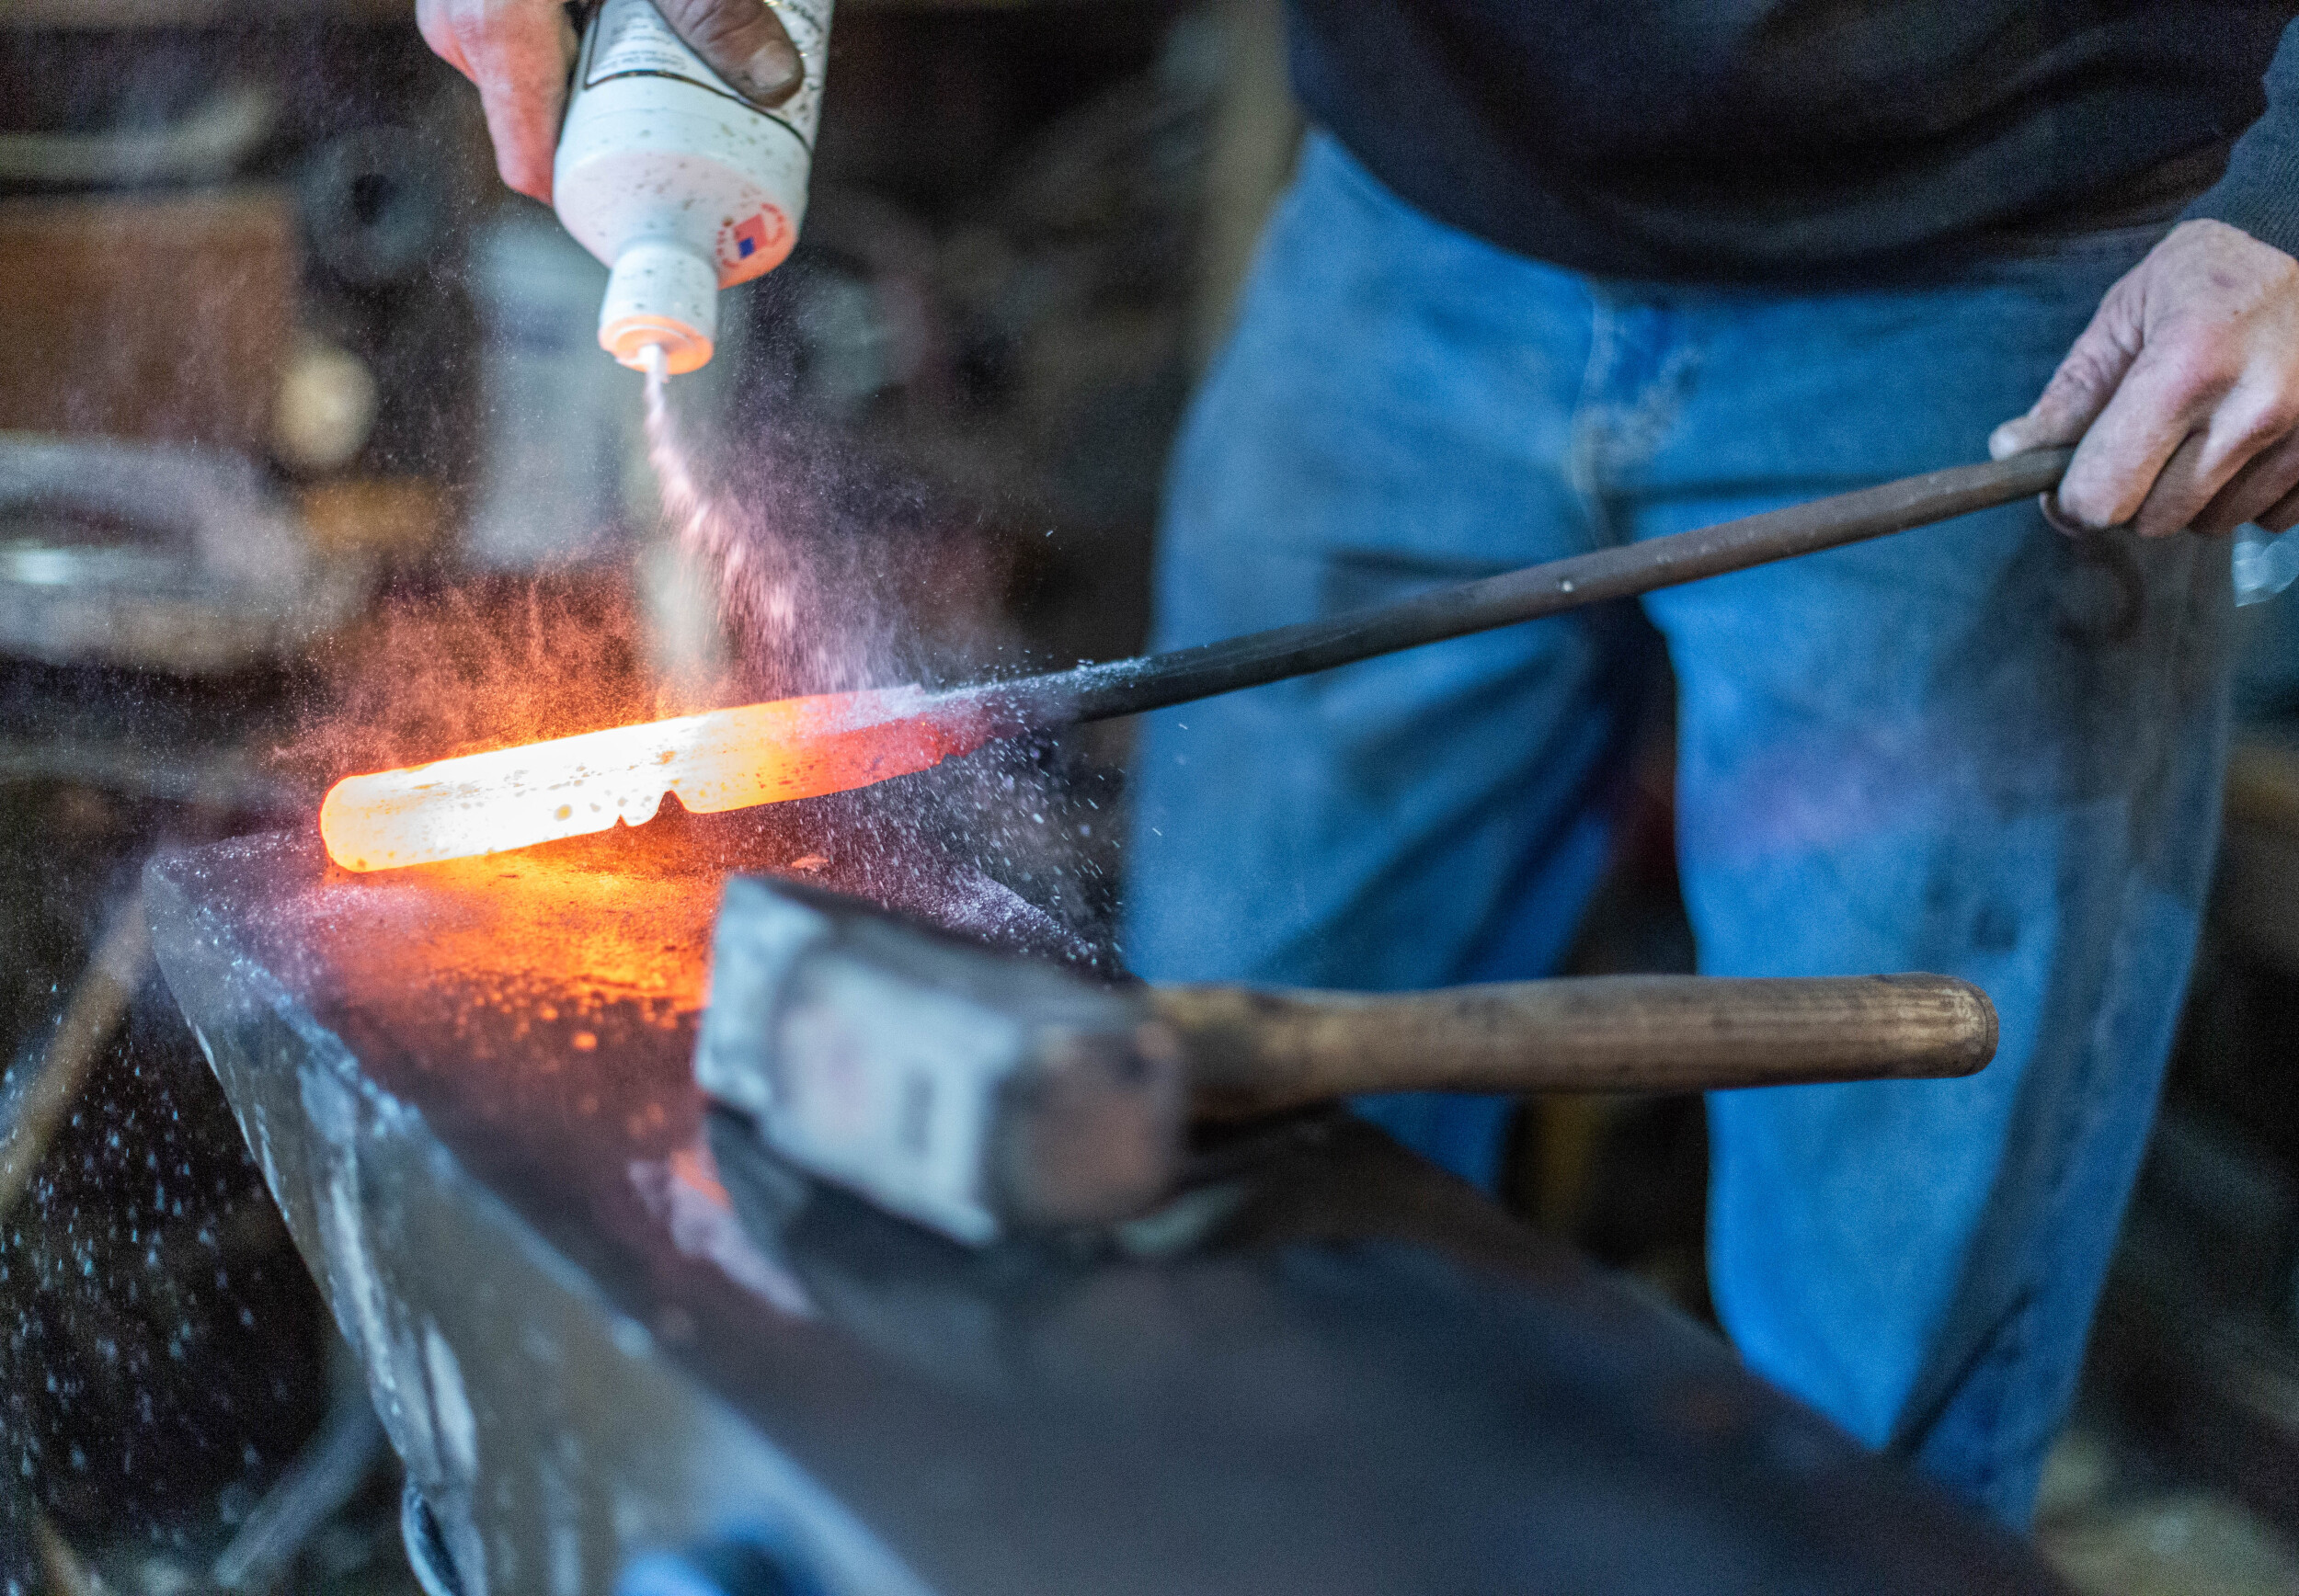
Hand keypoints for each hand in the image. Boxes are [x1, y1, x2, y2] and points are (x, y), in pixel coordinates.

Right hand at [418, 0, 801, 203]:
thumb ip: (713, 8)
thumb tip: (780, 86)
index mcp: (495, 32)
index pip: (535, 168)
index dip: (602, 205)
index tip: (667, 220)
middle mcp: (464, 32)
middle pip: (555, 128)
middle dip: (628, 139)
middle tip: (704, 134)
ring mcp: (463, 13)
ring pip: (548, 84)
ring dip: (612, 90)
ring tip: (683, 81)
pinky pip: (534, 49)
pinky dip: (587, 51)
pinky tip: (635, 40)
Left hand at [1989, 219, 2298, 537]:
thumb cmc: (2211, 279)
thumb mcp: (2128, 313)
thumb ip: (2072, 390)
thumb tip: (2010, 452)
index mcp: (2189, 366)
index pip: (2106, 494)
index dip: (2074, 500)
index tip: (2070, 484)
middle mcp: (2256, 407)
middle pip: (2153, 520)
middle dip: (2132, 494)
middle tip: (2142, 444)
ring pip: (2209, 524)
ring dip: (2191, 495)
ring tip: (2203, 430)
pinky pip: (2266, 520)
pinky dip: (2246, 494)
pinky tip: (2248, 441)